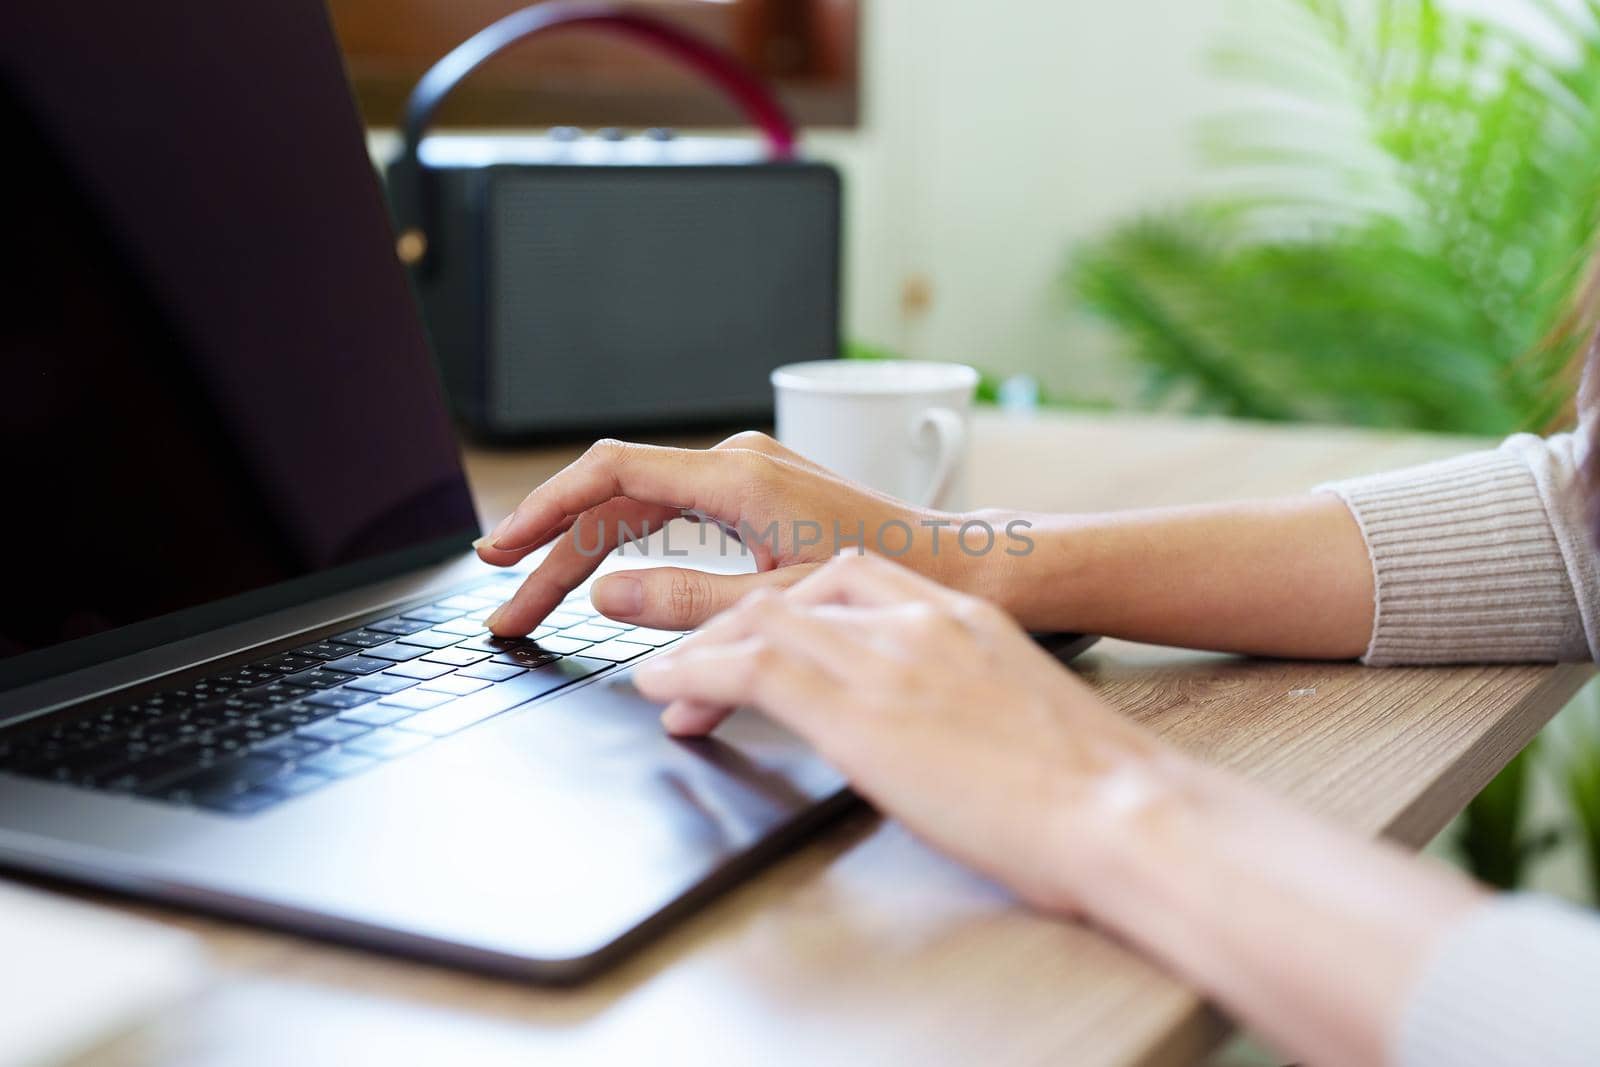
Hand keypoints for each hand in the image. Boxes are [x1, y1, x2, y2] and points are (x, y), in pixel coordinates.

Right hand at [476, 432, 993, 634]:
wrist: (964, 566)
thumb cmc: (889, 580)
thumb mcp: (777, 602)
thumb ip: (684, 601)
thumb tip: (603, 595)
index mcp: (735, 478)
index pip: (610, 476)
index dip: (545, 511)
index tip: (503, 551)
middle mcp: (735, 465)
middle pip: (615, 502)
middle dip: (556, 557)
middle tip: (510, 609)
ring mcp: (747, 478)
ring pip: (642, 515)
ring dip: (590, 559)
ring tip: (541, 599)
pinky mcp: (760, 498)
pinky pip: (679, 525)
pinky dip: (640, 558)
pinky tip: (613, 590)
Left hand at [631, 554, 1190, 912]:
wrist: (1124, 809)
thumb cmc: (1091, 787)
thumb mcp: (1021, 716)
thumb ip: (967, 701)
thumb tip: (937, 734)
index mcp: (964, 616)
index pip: (855, 576)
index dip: (796, 600)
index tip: (765, 626)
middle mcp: (921, 619)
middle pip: (798, 589)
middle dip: (736, 615)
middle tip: (698, 649)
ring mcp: (888, 657)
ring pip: (761, 617)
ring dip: (700, 643)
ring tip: (659, 670)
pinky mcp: (858, 709)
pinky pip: (751, 667)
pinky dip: (695, 671)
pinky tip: (664, 687)